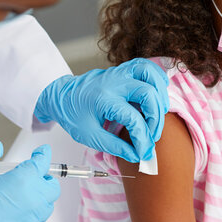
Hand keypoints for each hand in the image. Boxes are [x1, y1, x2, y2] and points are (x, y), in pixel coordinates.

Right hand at [0, 141, 59, 221]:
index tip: (40, 153)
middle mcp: (34, 199)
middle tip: (31, 177)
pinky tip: (15, 214)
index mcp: (24, 179)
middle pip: (52, 186)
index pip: (42, 162)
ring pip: (47, 206)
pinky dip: (31, 216)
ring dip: (39, 198)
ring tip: (21, 196)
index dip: (42, 154)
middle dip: (44, 179)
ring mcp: (33, 219)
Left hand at [34, 58, 168, 162]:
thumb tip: (137, 155)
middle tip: (152, 135)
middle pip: (147, 93)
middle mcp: (113, 82)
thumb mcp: (90, 136)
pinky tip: (156, 95)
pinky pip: (146, 67)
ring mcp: (119, 73)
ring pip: (149, 73)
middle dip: (155, 118)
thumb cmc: (73, 115)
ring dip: (159, 93)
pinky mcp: (123, 70)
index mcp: (103, 99)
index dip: (143, 139)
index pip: (133, 119)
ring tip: (158, 113)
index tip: (143, 152)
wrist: (61, 95)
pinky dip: (156, 79)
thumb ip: (115, 146)